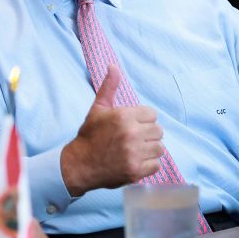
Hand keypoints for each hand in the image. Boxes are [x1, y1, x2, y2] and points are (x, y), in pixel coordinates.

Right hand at [60, 64, 163, 196]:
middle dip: (148, 134)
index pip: (152, 115)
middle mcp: (131, 134)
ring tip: (136, 150)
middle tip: (134, 139)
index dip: (143, 120)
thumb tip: (113, 66)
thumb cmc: (90, 135)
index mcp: (124, 116)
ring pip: (159, 148)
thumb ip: (109, 87)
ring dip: (150, 150)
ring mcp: (134, 154)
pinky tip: (135, 161)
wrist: (79, 165)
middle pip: (158, 131)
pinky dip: (148, 165)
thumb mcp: (98, 108)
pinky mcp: (135, 171)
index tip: (132, 126)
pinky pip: (156, 165)